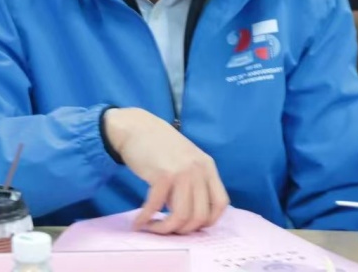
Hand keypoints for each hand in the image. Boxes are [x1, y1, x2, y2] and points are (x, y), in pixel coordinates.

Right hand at [103, 108, 229, 234]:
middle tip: (166, 229)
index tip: (190, 226)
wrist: (136, 126)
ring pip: (182, 216)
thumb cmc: (158, 146)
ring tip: (151, 227)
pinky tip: (139, 222)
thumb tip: (189, 216)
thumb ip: (193, 182)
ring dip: (164, 229)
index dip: (207, 221)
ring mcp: (183, 172)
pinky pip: (157, 207)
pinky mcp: (163, 175)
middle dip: (182, 230)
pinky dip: (146, 218)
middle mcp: (199, 170)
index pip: (221, 203)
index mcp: (208, 166)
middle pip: (200, 216)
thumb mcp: (185, 160)